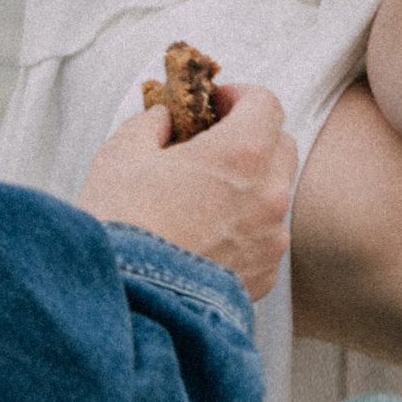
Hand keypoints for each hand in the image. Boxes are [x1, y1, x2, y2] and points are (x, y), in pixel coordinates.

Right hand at [78, 77, 297, 301]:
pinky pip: (266, 238)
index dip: (239, 97)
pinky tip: (207, 237)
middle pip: (281, 145)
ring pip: (275, 194)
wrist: (127, 304)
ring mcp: (270, 238)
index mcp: (241, 154)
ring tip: (205, 196)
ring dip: (250, 185)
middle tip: (211, 145)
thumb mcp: (120, 157)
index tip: (215, 105)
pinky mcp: (264, 275)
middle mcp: (268, 194)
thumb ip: (149, 124)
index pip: (266, 103)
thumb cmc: (121, 227)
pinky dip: (246, 228)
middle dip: (252, 137)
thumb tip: (163, 119)